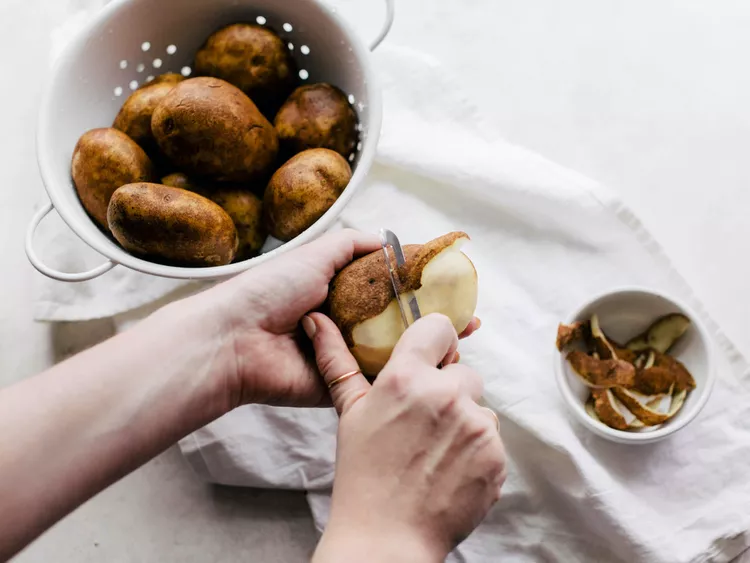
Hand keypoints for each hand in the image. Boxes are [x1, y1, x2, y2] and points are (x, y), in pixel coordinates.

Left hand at [201, 229, 480, 408]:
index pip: (392, 288)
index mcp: (342, 293)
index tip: (453, 281)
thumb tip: (390, 240)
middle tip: (469, 314)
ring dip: (433, 344)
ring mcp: (349, 356)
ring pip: (399, 351)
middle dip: (437, 317)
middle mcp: (349, 323)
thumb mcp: (317, 253)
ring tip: (467, 334)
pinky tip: (442, 362)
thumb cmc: (272, 290)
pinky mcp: (346, 386)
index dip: (423, 284)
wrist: (237, 339)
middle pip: (401, 320)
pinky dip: (411, 372)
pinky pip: (382, 378)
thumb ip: (354, 245)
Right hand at [307, 313, 505, 562]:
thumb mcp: (349, 413)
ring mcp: (475, 426)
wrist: (386, 537)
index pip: (439, 328)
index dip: (436, 343)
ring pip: (479, 407)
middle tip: (423, 424)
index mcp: (405, 378)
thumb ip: (338, 362)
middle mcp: (445, 395)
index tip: (431, 360)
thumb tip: (316, 319)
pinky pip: (492, 440)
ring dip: (464, 423)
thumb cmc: (362, 474)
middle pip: (463, 372)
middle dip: (449, 392)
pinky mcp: (495, 455)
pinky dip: (477, 453)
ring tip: (434, 452)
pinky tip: (450, 471)